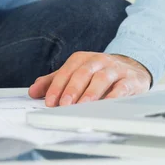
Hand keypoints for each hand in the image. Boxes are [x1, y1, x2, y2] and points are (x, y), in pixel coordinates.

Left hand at [28, 52, 151, 106]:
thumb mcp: (76, 73)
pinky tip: (106, 105)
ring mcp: (115, 69)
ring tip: (82, 106)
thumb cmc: (99, 72)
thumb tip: (33, 91)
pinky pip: (122, 87)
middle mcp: (98, 61)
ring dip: (91, 93)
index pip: (67, 70)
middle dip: (72, 89)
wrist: (131, 68)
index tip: (49, 101)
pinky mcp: (130, 80)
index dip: (57, 86)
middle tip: (64, 105)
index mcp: (82, 59)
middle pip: (83, 73)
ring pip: (102, 78)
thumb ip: (54, 81)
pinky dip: (114, 96)